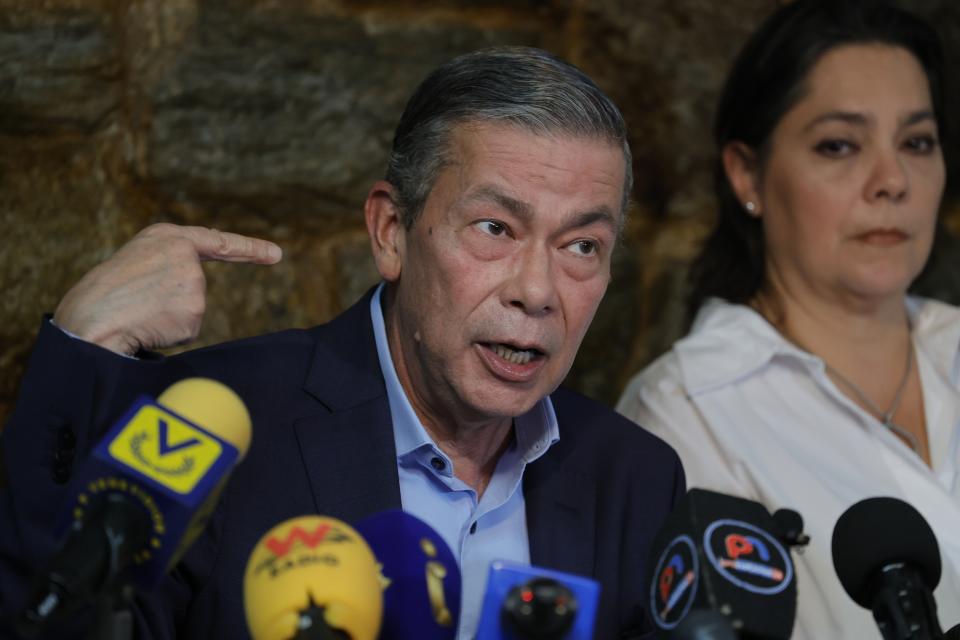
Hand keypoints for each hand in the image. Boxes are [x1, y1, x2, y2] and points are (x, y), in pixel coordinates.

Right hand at [53, 223, 282, 354]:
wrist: (89, 321)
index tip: (275, 254)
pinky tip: (150, 326)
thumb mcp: (136, 264)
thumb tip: (190, 298)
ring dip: (170, 318)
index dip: (249, 249)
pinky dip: (172, 333)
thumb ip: (169, 268)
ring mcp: (193, 280)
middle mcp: (185, 253)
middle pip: (196, 287)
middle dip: (173, 303)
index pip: (218, 241)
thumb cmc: (104, 296)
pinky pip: (189, 328)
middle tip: (139, 305)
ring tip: (140, 313)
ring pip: (192, 309)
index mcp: (167, 236)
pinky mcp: (196, 308)